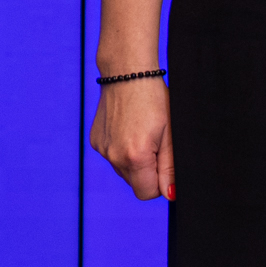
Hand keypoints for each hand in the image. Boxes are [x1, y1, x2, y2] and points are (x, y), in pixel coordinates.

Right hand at [90, 76, 176, 201]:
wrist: (127, 73)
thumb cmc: (154, 100)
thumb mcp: (170, 134)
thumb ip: (170, 168)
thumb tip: (169, 194)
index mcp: (135, 157)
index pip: (148, 193)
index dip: (160, 182)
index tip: (163, 160)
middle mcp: (114, 156)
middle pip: (135, 183)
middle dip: (147, 171)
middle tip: (154, 142)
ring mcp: (102, 148)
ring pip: (123, 170)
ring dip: (134, 161)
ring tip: (141, 133)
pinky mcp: (95, 140)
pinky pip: (112, 157)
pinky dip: (121, 150)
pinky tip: (127, 128)